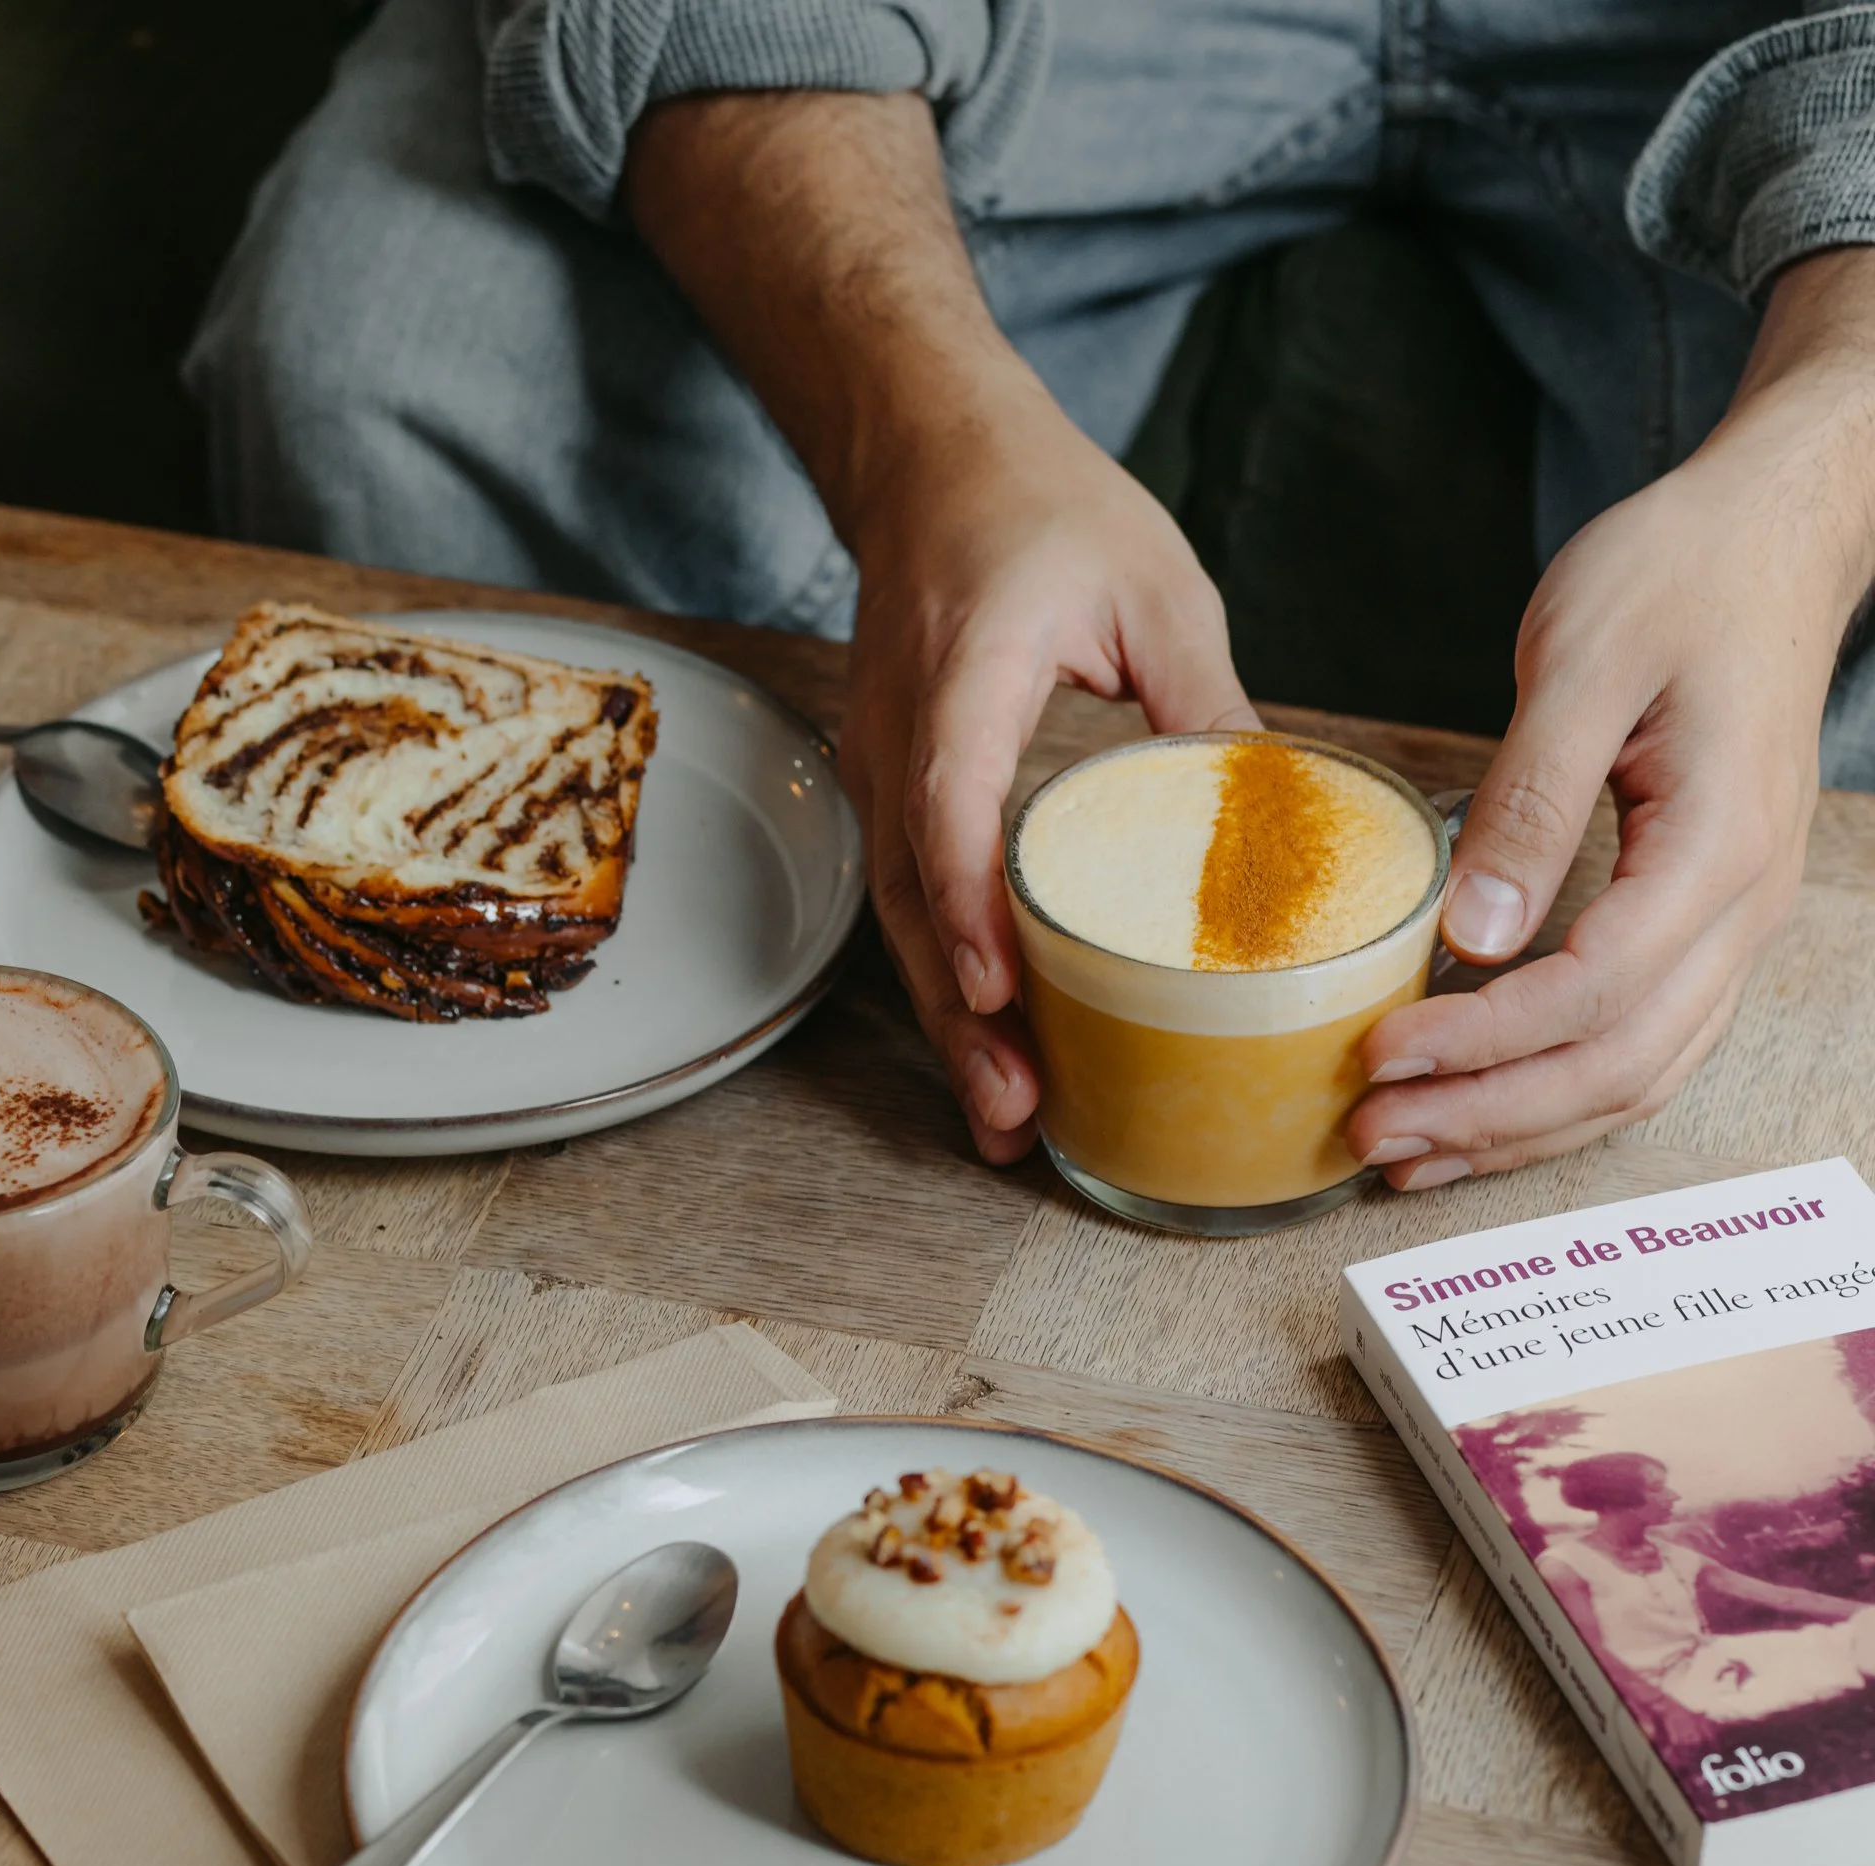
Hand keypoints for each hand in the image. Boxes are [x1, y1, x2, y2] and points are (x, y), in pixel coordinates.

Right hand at [843, 383, 1251, 1158]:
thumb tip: (1285, 826)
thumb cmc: (1040, 504)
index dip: (968, 906)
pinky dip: (947, 974)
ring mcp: (882, 764)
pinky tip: (994, 1039)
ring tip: (1006, 1110)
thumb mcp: (1155, 589)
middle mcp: (903, 732)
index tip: (1001, 989)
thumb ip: (1208, 705)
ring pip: (900, 916)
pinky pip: (908, 896)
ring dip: (950, 1019)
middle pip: (910, 899)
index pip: (949, 803)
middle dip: (959, 1015)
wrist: (929, 453)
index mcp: (966, 671)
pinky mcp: (892, 786)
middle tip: (1014, 1105)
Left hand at [1348, 250, 1874, 1193]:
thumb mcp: (1583, 660)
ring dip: (1521, 1129)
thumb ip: (1528, 799)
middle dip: (1489, 1115)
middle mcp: (1743, 906)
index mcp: (1717, 842)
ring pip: (1637, 1077)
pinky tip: (1480, 1108)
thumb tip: (1472, 936)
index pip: (1593, 990)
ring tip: (1411, 1153)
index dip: (1481, 1041)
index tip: (1381, 1053)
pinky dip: (1558, 1095)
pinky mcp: (1706, 925)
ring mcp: (1736, 924)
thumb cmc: (1680, 575)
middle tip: (1375, 1136)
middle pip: (1618, 1066)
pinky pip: (1645, 1045)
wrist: (1768, 538)